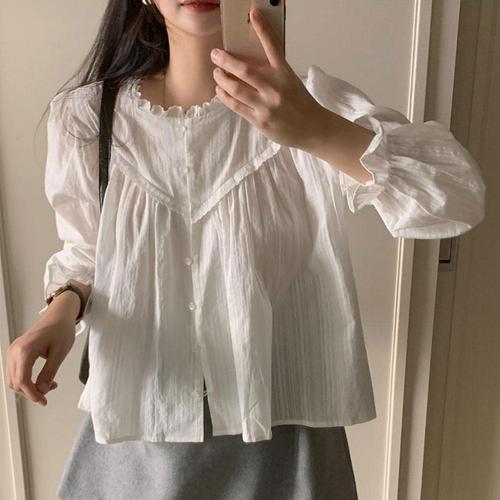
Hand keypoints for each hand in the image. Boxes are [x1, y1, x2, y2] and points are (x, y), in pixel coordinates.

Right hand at [5, 319, 75, 405]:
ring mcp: (13, 351)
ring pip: (13, 379)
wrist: (59, 316)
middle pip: (15, 382)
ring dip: (28, 387)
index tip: (43, 401)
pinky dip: (26, 379)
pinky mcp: (16, 352)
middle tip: (49, 391)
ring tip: (48, 384)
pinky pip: (16, 372)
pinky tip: (41, 379)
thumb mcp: (60, 353)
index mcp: (24, 350)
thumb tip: (41, 390)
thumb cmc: (61, 329)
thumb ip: (49, 372)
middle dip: (31, 391)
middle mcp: (14, 351)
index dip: (32, 394)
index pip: (22, 380)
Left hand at [210, 7, 327, 149]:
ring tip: (217, 73)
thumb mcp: (290, 81)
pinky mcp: (260, 120)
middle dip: (226, 60)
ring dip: (222, 79)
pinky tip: (221, 90)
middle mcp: (274, 88)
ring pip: (236, 89)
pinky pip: (237, 106)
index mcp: (284, 73)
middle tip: (215, 54)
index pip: (272, 46)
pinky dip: (225, 97)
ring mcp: (266, 105)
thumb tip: (248, 64)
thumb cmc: (300, 104)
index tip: (253, 13)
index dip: (262, 29)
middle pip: (244, 70)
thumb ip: (272, 72)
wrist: (312, 128)